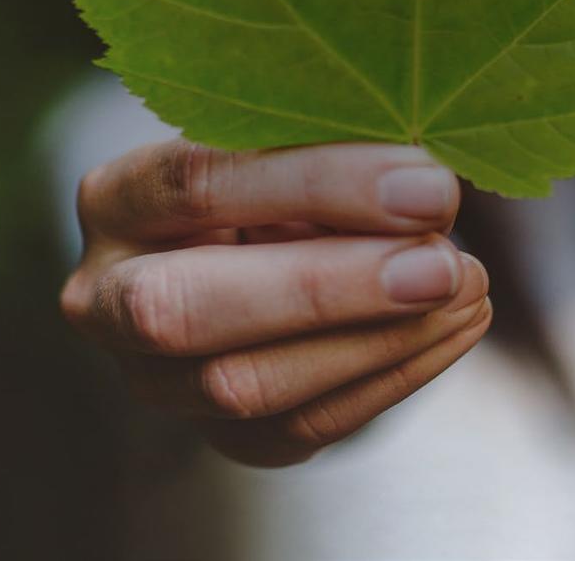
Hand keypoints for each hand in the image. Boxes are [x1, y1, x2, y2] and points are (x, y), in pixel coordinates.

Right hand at [60, 140, 490, 466]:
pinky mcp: (218, 437)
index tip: (424, 183)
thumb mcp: (281, 136)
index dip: (314, 184)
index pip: (195, 183)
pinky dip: (390, 376)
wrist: (246, 241)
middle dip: (328, 288)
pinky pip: (301, 429)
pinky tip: (453, 326)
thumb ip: (329, 147)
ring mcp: (154, 381)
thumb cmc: (274, 164)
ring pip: (245, 384)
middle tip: (441, 263)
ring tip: (467, 289)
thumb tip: (426, 186)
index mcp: (115, 198)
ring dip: (375, 340)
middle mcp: (106, 298)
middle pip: (187, 309)